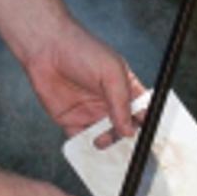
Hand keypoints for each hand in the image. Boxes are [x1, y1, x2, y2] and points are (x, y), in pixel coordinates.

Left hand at [22, 20, 142, 136]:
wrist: (46, 48)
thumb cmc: (82, 50)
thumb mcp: (111, 73)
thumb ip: (121, 102)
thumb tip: (129, 130)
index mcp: (124, 87)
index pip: (141, 109)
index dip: (147, 122)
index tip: (149, 133)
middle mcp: (109, 102)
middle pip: (125, 127)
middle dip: (128, 137)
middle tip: (128, 142)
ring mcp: (90, 112)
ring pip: (106, 137)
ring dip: (108, 143)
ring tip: (104, 139)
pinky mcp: (71, 120)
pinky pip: (82, 140)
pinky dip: (87, 147)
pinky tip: (90, 145)